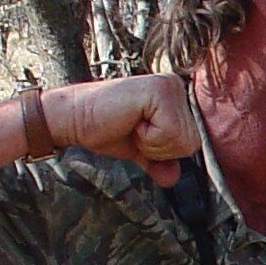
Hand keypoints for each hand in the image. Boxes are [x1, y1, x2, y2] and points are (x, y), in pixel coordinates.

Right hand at [49, 73, 201, 184]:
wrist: (74, 120)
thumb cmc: (104, 129)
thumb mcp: (138, 150)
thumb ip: (158, 162)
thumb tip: (173, 179)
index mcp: (175, 97)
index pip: (191, 142)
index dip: (162, 150)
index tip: (137, 134)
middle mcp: (177, 86)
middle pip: (191, 143)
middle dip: (158, 148)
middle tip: (133, 129)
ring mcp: (170, 86)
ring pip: (183, 140)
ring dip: (152, 143)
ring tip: (131, 124)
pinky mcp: (159, 90)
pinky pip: (170, 133)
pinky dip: (148, 137)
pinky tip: (130, 121)